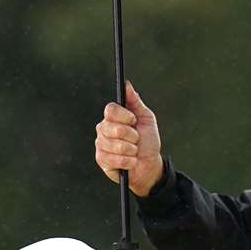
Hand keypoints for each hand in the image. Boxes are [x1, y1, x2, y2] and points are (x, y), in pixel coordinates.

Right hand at [95, 81, 163, 196]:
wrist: (149, 165)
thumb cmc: (148, 141)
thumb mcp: (146, 118)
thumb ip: (135, 101)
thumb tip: (126, 84)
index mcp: (113, 117)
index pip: (110, 109)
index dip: (124, 116)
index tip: (134, 121)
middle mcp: (103, 129)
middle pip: (112, 127)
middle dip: (131, 135)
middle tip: (137, 139)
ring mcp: (101, 144)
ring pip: (115, 145)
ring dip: (132, 150)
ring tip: (134, 151)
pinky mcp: (101, 160)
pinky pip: (115, 159)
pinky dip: (129, 161)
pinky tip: (131, 162)